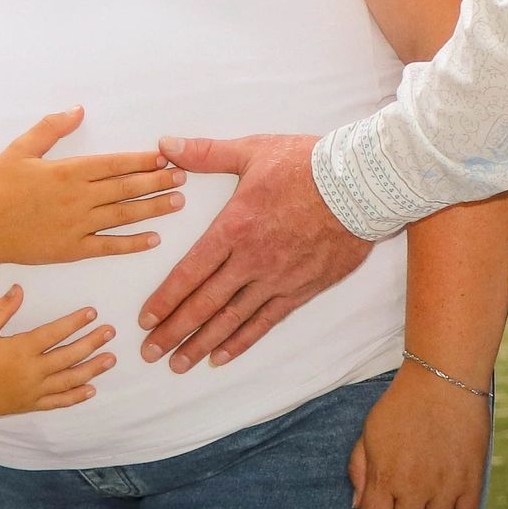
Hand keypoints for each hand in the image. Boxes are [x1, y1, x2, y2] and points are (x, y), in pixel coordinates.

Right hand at [0, 107, 186, 265]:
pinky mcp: (72, 249)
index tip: (164, 157)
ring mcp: (77, 225)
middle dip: (157, 181)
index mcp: (68, 172)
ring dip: (153, 208)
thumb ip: (52, 127)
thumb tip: (78, 109)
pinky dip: (133, 243)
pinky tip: (154, 239)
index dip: (142, 160)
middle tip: (183, 177)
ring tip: (177, 202)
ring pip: (123, 215)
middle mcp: (78, 198)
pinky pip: (108, 246)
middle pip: (126, 188)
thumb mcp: (21, 148)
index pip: (115, 164)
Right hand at [0, 287, 114, 419]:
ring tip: (111, 359)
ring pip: (69, 380)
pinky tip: (91, 390)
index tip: (92, 312)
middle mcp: (31, 371)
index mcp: (20, 349)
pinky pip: (58, 402)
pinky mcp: (30, 405)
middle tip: (111, 332)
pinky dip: (76, 397)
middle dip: (92, 343)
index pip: (54, 333)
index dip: (75, 322)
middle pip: (69, 356)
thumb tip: (19, 287)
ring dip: (92, 369)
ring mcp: (32, 391)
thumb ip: (1, 309)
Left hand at [137, 133, 372, 370]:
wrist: (362, 185)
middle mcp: (251, 260)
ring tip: (179, 364)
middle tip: (150, 352)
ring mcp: (277, 279)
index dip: (165, 299)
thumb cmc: (306, 164)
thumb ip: (205, 153)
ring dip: (203, 344)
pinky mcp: (302, 289)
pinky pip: (266, 322)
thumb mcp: (252, 151)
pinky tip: (222, 356)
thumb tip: (165, 144)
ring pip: (232, 320)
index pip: (190, 272)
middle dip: (174, 331)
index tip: (145, 320)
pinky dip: (242, 341)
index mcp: (234, 227)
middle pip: (205, 304)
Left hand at [348, 364, 490, 508]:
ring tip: (428, 499)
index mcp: (385, 476)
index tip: (382, 504)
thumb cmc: (402, 404)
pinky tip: (450, 492)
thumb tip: (358, 505)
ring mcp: (445, 486)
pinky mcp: (471, 480)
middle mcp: (414, 487)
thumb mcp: (369, 431)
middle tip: (406, 499)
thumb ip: (360, 470)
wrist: (442, 379)